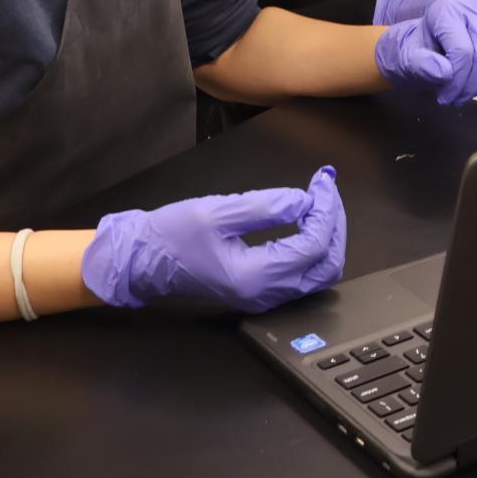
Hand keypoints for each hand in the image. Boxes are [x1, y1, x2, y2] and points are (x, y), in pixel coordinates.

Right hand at [81, 166, 347, 311]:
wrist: (142, 262)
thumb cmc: (172, 235)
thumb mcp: (217, 212)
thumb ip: (264, 207)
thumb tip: (304, 201)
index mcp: (254, 277)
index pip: (314, 245)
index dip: (326, 210)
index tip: (322, 180)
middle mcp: (265, 295)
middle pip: (327, 265)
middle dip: (335, 224)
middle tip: (326, 190)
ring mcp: (264, 297)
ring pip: (319, 272)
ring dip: (327, 235)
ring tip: (320, 201)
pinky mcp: (260, 291)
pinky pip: (302, 274)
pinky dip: (314, 246)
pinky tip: (307, 220)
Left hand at [376, 0, 476, 104]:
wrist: (428, 44)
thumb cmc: (418, 52)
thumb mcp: (409, 60)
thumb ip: (422, 65)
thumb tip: (444, 72)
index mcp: (446, 10)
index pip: (463, 51)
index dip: (458, 81)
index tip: (446, 97)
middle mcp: (471, 3)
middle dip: (473, 84)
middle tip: (458, 98)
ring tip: (470, 90)